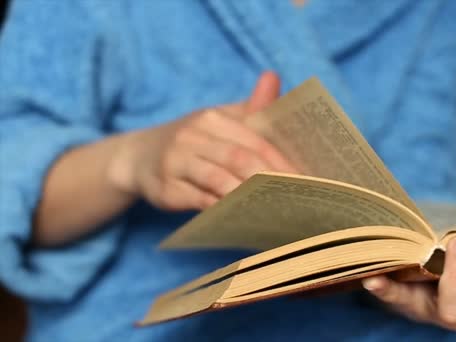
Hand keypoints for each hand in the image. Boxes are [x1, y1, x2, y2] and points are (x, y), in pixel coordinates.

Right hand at [109, 72, 296, 210]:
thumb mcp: (219, 120)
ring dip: (249, 196)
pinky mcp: (166, 189)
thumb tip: (274, 77)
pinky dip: (223, 210)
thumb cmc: (193, 141)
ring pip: (219, 180)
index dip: (281, 161)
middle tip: (296, 199)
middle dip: (271, 180)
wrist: (138, 157)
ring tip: (276, 210)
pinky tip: (244, 219)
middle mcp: (192, 136)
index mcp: (212, 118)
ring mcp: (176, 162)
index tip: (306, 179)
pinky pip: (199, 201)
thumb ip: (251, 108)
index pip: (255, 140)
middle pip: (239, 159)